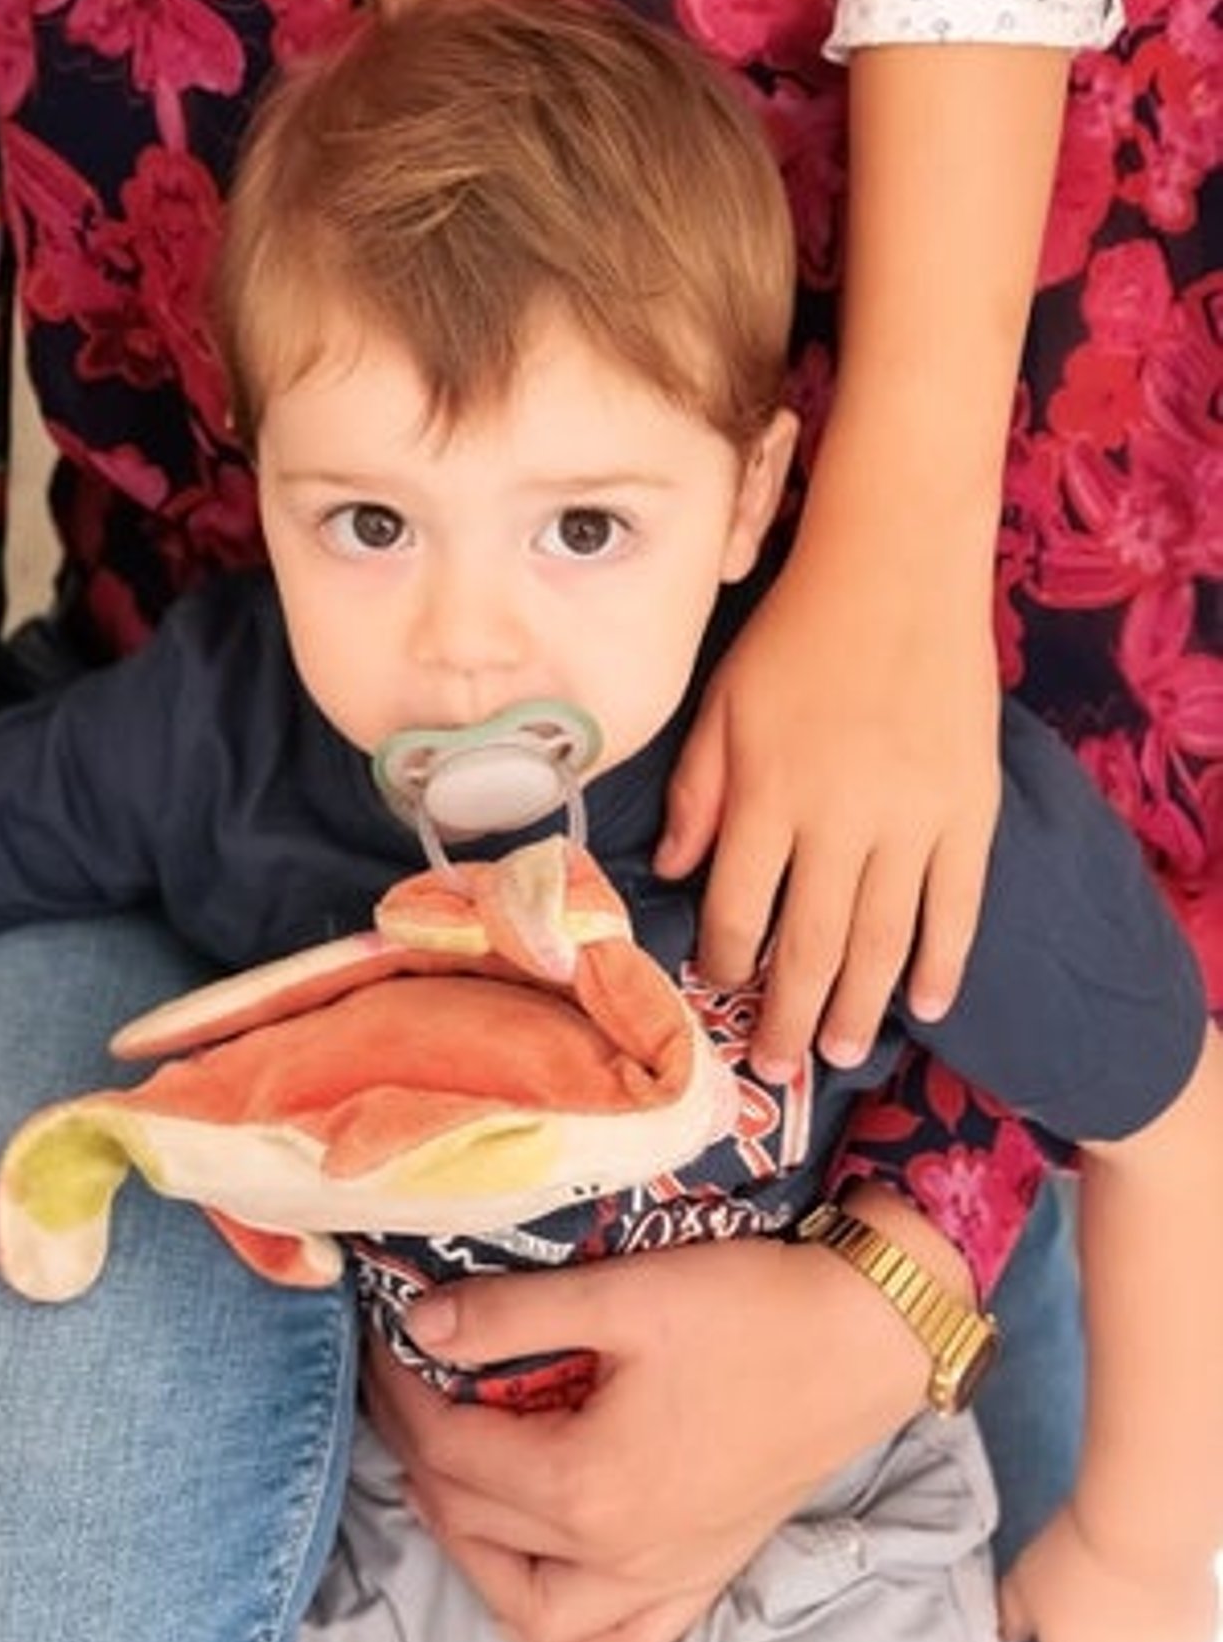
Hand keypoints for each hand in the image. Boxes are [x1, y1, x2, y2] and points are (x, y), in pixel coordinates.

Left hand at [366, 1227, 927, 1641]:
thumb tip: (419, 1325)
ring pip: (534, 1619)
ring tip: (450, 1488)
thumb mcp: (620, 1295)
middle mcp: (618, 1557)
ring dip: (474, 1562)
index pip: (453, 1452)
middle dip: (420, 1456)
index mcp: (588, 1487)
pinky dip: (561, 1635)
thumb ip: (511, 1315)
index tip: (383, 1344)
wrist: (863, 1340)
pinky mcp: (702, 1580)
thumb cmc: (747, 1310)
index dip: (403, 1394)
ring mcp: (664, 1581)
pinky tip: (536, 1587)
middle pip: (477, 1524)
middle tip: (402, 1392)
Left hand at [658, 529, 999, 1079]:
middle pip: (810, 943)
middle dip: (787, 1015)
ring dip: (858, 1005)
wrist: (898, 572)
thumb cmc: (796, 633)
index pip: (741, 907)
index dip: (726, 961)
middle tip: (776, 1070)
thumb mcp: (722, 701)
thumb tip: (674, 867)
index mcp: (768, 791)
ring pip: (883, 940)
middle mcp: (839, 818)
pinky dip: (944, 963)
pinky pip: (957, 907)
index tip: (719, 991)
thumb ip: (698, 789)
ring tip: (837, 1051)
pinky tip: (930, 1006)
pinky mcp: (968, 812)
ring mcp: (912, 820)